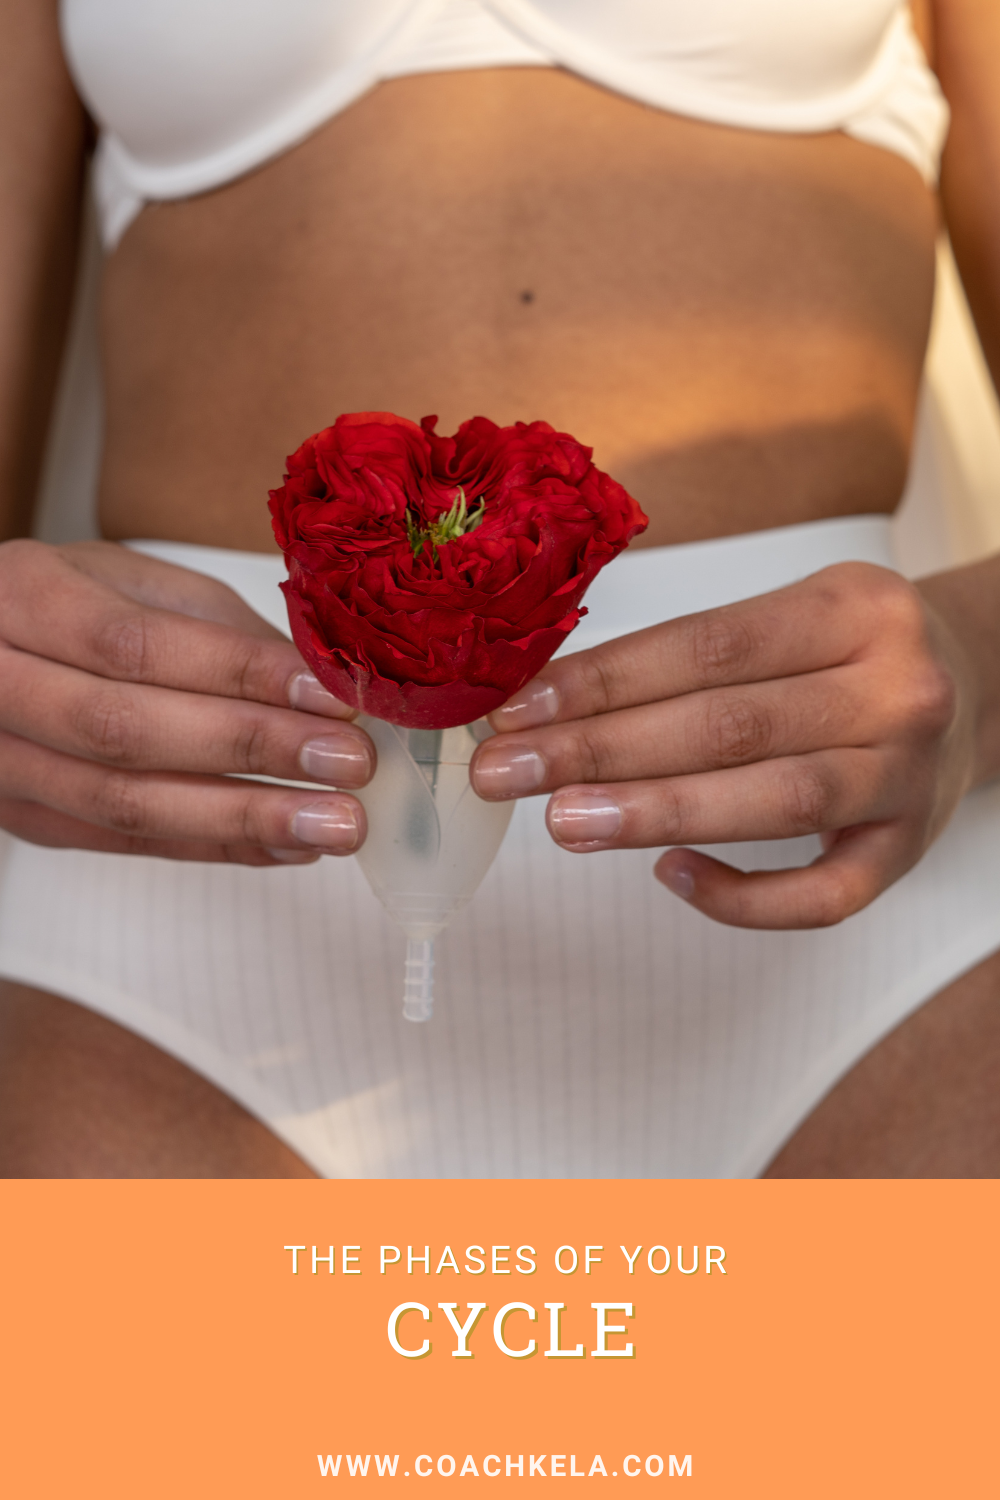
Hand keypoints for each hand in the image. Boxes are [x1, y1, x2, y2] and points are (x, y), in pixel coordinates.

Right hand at [0, 540, 374, 862]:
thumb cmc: (73, 604)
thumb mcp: (139, 584)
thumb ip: (222, 632)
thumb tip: (324, 682)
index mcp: (24, 598)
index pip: (137, 646)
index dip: (240, 674)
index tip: (331, 696)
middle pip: (129, 731)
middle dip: (253, 748)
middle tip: (348, 762)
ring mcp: (6, 762)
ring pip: (126, 803)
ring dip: (246, 817)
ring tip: (335, 823)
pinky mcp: (29, 819)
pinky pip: (129, 845)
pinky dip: (219, 847)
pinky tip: (290, 844)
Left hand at [470, 562, 976, 928]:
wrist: (975, 686)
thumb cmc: (851, 652)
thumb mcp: (793, 615)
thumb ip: (691, 656)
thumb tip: (549, 701)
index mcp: (854, 608)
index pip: (708, 646)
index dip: (604, 680)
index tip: (517, 707)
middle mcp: (894, 689)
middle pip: (728, 725)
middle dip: (602, 749)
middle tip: (508, 772)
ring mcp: (907, 777)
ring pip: (773, 803)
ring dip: (655, 813)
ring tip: (564, 822)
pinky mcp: (906, 851)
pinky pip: (822, 898)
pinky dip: (741, 896)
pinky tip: (669, 876)